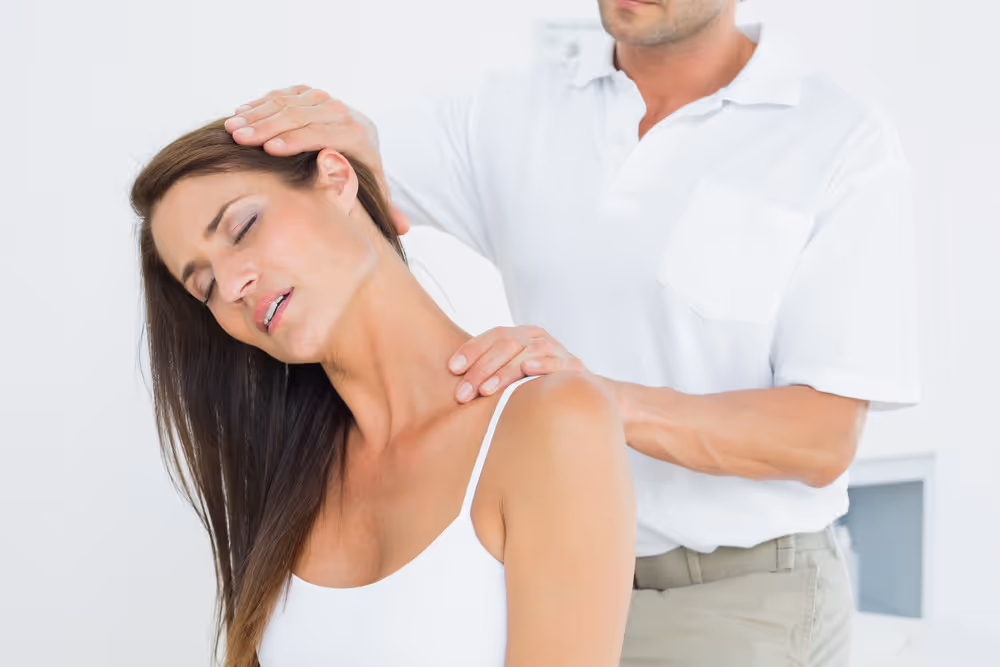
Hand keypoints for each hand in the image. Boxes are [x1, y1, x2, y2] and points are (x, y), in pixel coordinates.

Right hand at [224, 84, 407, 229]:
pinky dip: (260, 103)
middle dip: (269, 126)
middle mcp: (342, 112)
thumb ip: (388, 208)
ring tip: (232, 128)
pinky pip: (283, 94)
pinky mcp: (309, 93)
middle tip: (241, 138)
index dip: (297, 140)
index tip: (269, 150)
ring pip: (289, 102)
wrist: (364, 137)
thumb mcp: (376, 188)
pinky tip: (239, 114)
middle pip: (303, 114)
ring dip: (258, 114)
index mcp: (358, 136)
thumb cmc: (364, 170)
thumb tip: (403, 229)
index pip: (325, 133)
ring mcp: (324, 99)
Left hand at [448, 326, 587, 402]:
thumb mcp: (510, 373)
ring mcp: (558, 350)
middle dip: (481, 369)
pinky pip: (558, 363)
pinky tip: (528, 369)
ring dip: (505, 372)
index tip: (452, 369)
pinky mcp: (574, 367)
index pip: (493, 335)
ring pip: (529, 353)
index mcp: (521, 334)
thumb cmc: (532, 386)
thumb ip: (487, 373)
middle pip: (507, 344)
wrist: (576, 395)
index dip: (472, 350)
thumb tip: (452, 385)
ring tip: (486, 390)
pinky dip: (544, 364)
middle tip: (462, 394)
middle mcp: (538, 338)